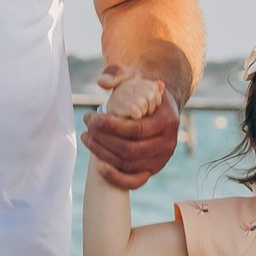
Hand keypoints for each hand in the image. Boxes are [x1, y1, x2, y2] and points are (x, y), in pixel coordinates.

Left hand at [83, 70, 185, 188]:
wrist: (158, 108)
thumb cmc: (143, 92)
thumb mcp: (133, 77)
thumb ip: (116, 74)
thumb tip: (102, 83)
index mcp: (167, 120)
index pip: (136, 129)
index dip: (110, 126)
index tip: (91, 118)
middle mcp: (167, 143)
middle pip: (130, 149)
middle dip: (103, 139)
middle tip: (87, 127)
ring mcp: (161, 160)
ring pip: (129, 164)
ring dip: (103, 154)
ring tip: (87, 138)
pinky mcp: (152, 170)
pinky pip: (135, 182)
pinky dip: (116, 178)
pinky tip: (99, 166)